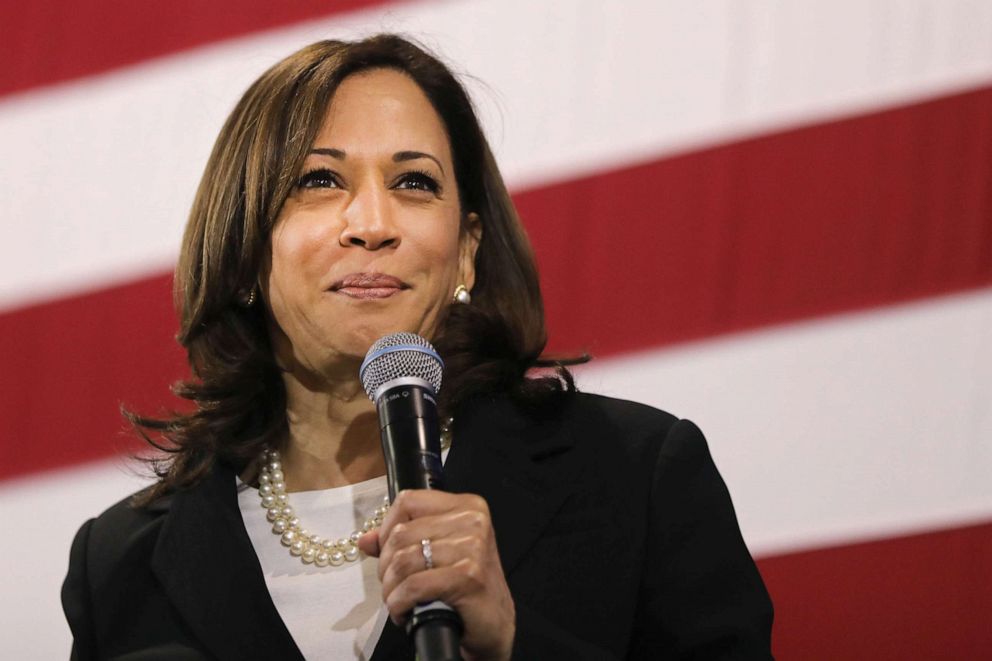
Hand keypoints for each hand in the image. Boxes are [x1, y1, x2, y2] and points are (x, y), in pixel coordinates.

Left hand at [358, 490, 514, 660]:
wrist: (495, 621)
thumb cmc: (466, 585)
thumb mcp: (437, 553)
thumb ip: (402, 541)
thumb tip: (365, 540)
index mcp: (467, 506)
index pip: (408, 502)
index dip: (387, 528)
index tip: (388, 553)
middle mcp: (472, 521)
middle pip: (401, 534)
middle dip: (386, 566)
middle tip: (393, 585)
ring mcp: (472, 547)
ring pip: (403, 561)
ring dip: (391, 588)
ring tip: (397, 600)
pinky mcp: (468, 576)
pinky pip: (414, 586)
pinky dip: (400, 603)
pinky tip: (404, 612)